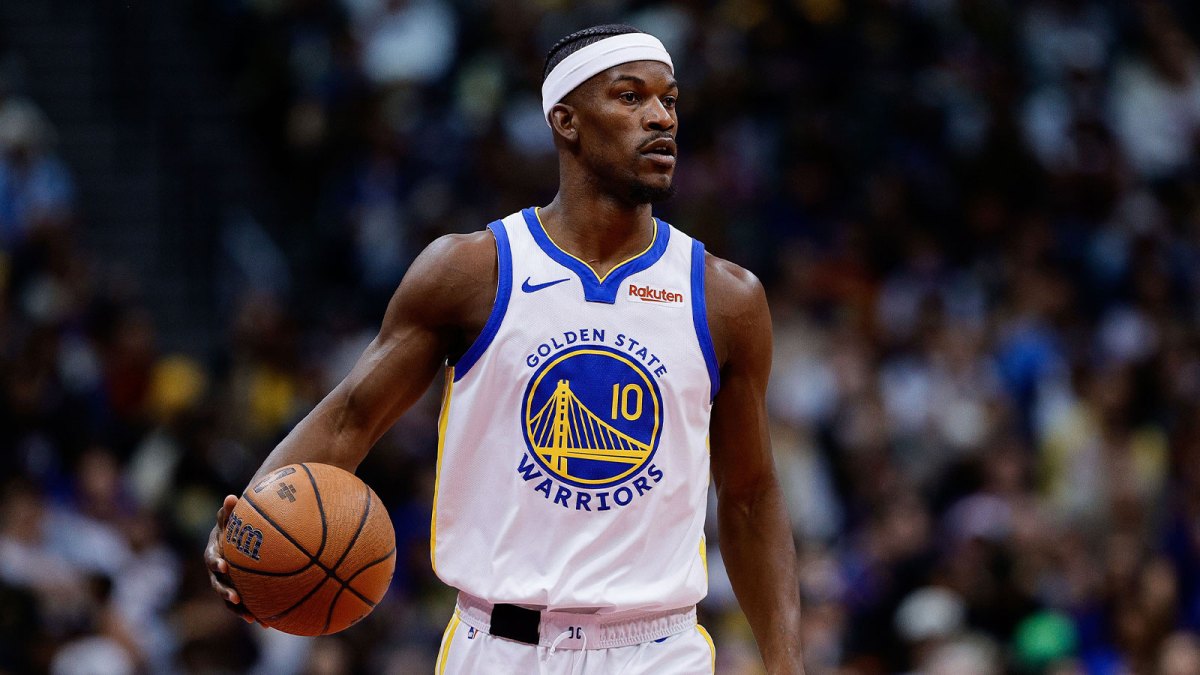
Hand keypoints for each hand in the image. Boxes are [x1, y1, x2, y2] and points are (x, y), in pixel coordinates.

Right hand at [205, 494, 255, 623]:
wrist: (238, 534)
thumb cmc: (236, 523)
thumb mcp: (231, 516)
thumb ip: (230, 510)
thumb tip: (231, 496)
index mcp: (214, 551)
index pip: (212, 558)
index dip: (216, 563)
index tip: (223, 566)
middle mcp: (217, 570)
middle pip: (218, 584)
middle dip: (225, 592)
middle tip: (235, 598)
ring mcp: (226, 582)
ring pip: (230, 598)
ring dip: (239, 609)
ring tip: (252, 617)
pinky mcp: (237, 590)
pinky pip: (244, 604)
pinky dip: (253, 611)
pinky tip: (268, 622)